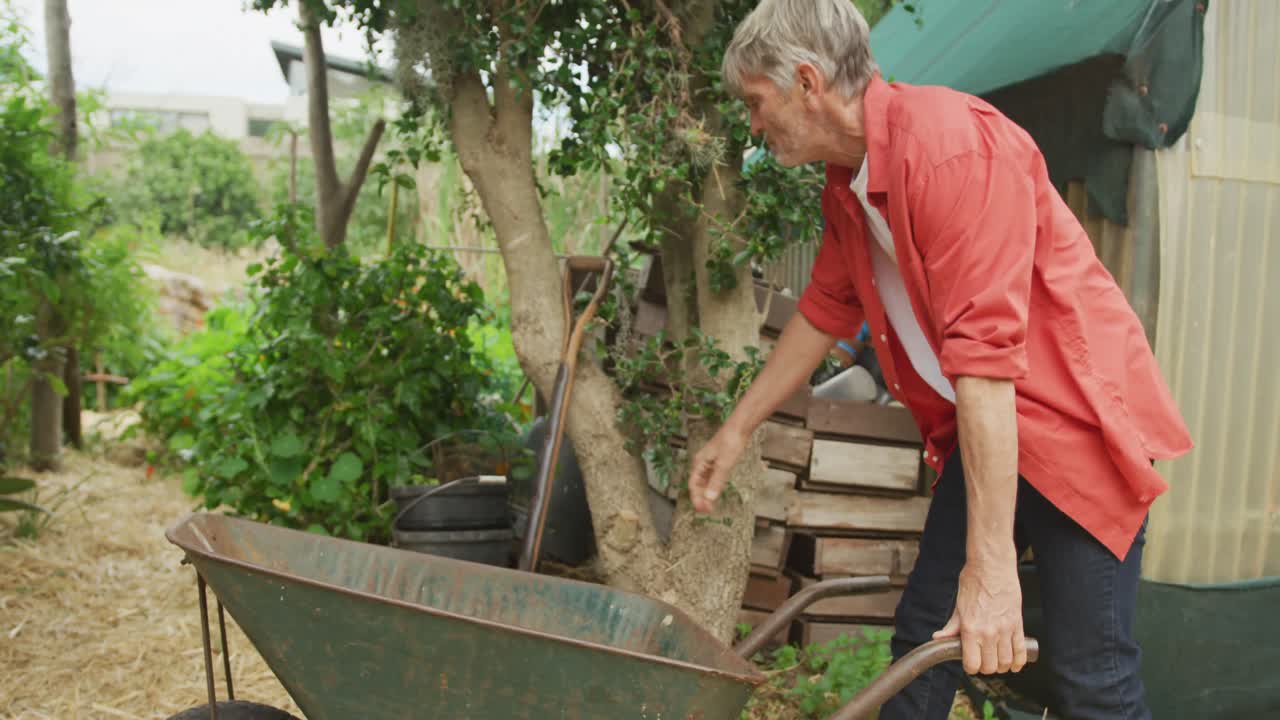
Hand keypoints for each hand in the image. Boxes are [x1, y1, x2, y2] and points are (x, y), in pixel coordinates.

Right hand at [688, 427, 747, 512]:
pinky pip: (711, 477)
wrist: (739, 427)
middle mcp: (701, 463)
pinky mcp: (717, 461)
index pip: (693, 485)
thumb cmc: (730, 442)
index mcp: (699, 463)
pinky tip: (716, 493)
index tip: (702, 510)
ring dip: (706, 494)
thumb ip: (716, 482)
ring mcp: (709, 462)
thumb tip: (709, 498)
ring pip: (704, 482)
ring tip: (710, 506)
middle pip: (697, 484)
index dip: (696, 498)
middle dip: (701, 498)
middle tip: (707, 511)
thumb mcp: (724, 464)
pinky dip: (712, 487)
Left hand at [933, 555, 1026, 674]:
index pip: (972, 664)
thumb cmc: (974, 581)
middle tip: (983, 661)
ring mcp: (1005, 629)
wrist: (992, 566)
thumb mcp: (959, 605)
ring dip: (1002, 666)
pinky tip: (1014, 663)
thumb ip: (951, 626)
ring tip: (997, 661)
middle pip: (990, 667)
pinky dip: (1019, 662)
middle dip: (985, 667)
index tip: (970, 663)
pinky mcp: (1017, 624)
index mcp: (970, 628)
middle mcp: (988, 632)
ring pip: (1006, 662)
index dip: (970, 667)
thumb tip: (938, 638)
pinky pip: (1021, 650)